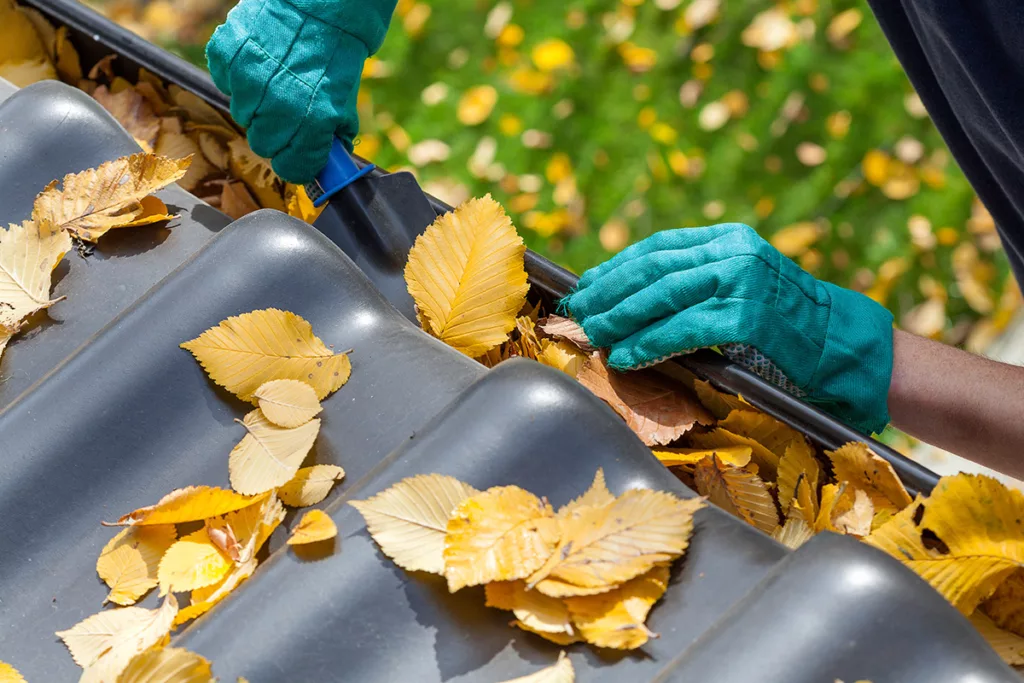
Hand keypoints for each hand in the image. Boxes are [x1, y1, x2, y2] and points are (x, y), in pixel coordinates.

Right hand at [206, 0, 395, 183]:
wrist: (320, 1)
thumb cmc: (335, 52)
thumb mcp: (344, 99)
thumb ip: (332, 134)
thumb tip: (328, 161)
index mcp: (312, 122)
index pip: (292, 168)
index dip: (297, 162)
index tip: (299, 154)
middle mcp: (277, 106)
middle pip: (263, 144)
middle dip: (276, 133)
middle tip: (288, 112)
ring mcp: (248, 80)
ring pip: (242, 115)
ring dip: (257, 104)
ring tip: (275, 79)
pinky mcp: (226, 55)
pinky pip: (225, 83)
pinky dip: (238, 77)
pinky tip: (259, 62)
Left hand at [563, 223, 893, 433]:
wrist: (846, 346)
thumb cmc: (788, 325)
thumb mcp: (743, 285)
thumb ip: (698, 283)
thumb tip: (632, 299)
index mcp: (729, 238)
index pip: (658, 247)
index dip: (616, 267)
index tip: (586, 286)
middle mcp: (734, 252)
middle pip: (653, 268)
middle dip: (609, 292)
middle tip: (578, 312)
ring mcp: (743, 282)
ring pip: (663, 296)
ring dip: (620, 318)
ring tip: (594, 334)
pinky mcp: (749, 317)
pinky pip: (684, 329)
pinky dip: (649, 343)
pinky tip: (627, 355)